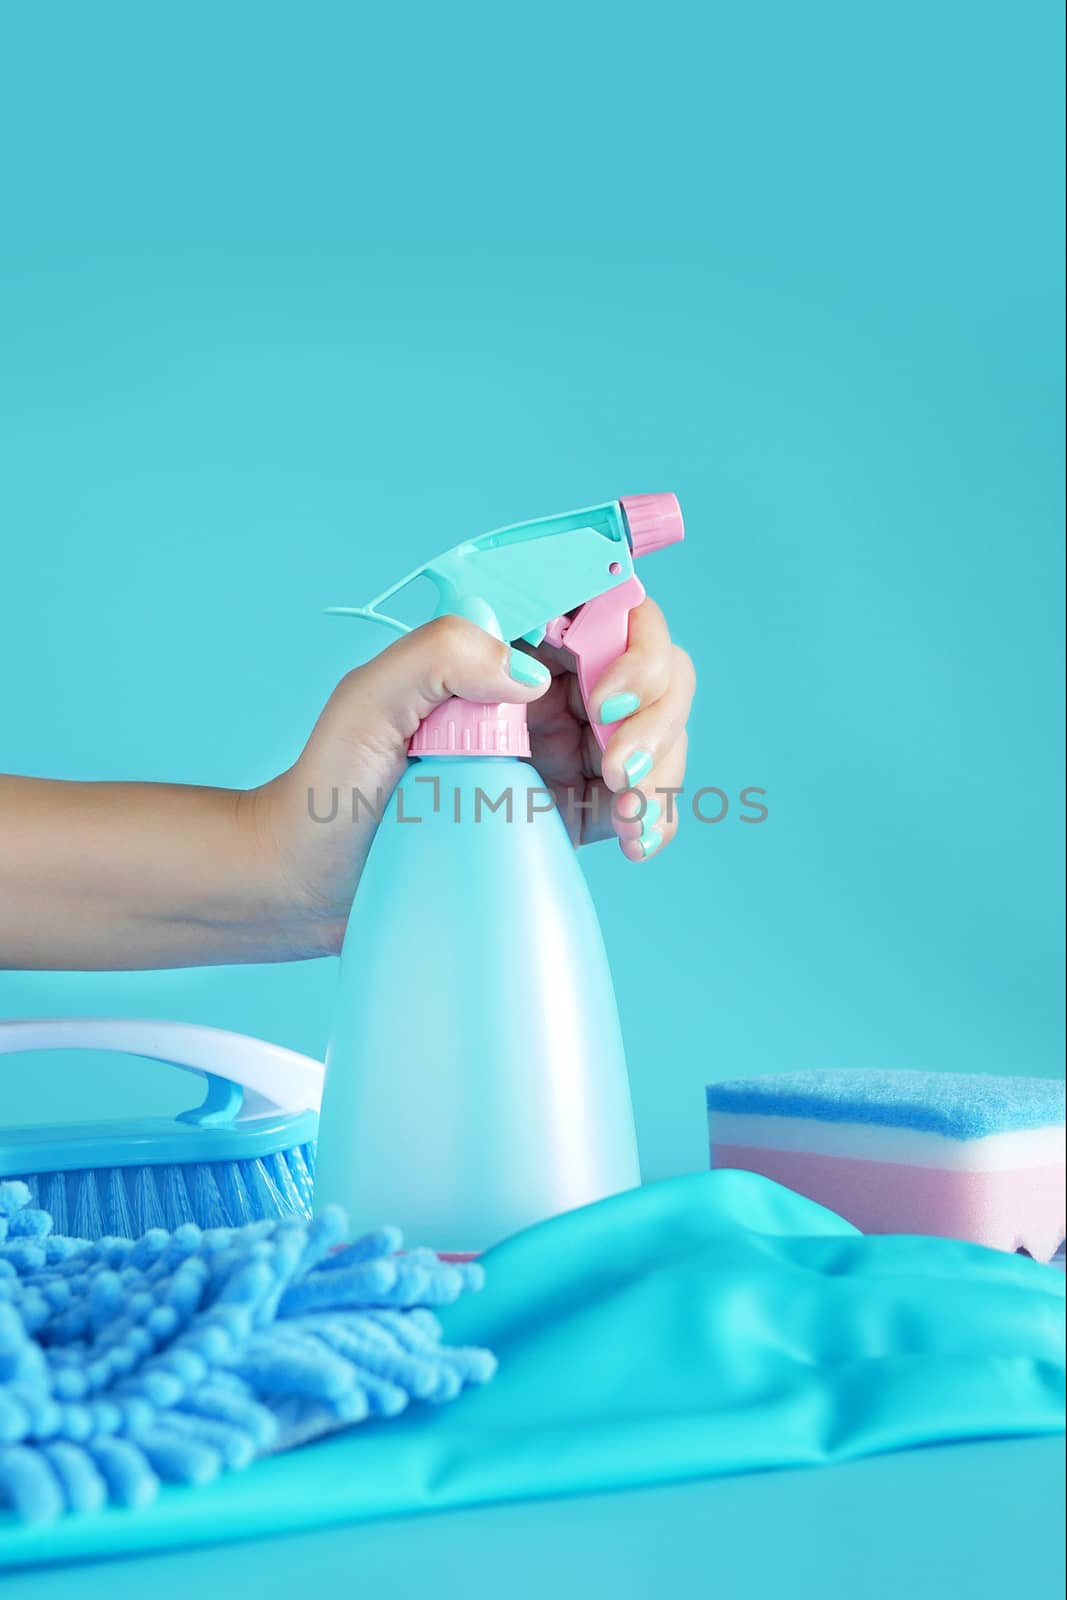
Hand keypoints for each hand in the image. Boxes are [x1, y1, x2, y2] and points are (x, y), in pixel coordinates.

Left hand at [252, 601, 694, 951]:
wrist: (312, 882)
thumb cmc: (329, 786)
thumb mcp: (367, 703)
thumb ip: (441, 655)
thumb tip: (534, 672)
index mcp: (504, 646)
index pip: (604, 609)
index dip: (632, 645)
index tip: (604, 701)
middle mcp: (543, 690)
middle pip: (653, 670)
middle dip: (657, 716)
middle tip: (616, 772)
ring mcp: (562, 751)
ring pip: (660, 733)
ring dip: (664, 769)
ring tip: (626, 816)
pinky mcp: (568, 812)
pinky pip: (644, 800)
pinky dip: (658, 815)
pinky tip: (636, 840)